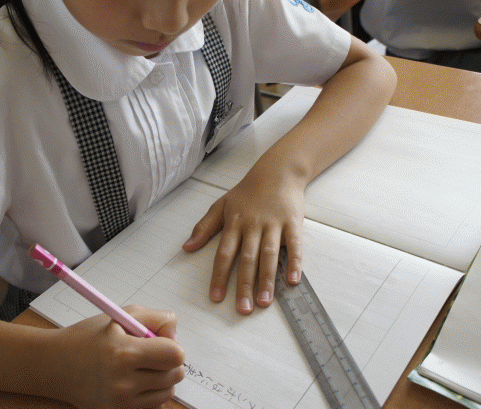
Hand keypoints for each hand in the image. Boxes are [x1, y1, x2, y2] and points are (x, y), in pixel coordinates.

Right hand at [47, 305, 184, 408]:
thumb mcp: (121, 315)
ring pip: (167, 393)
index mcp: (124, 353)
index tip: (161, 342)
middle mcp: (123, 382)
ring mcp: (120, 402)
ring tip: (143, 367)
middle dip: (169, 362)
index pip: (175, 355)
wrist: (55, 365)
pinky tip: (136, 382)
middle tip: (152, 354)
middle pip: (174, 375)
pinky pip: (153, 406)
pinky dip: (151, 394)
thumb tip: (176, 336)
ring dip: (162, 379)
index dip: (172, 345)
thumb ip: (156, 318)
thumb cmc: (88, 337)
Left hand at [183, 157, 305, 314]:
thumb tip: (186, 247)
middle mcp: (253, 225)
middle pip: (247, 258)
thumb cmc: (247, 191)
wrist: (277, 171)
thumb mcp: (220, 205)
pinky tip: (293, 280)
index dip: (220, 276)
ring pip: (269, 255)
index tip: (216, 298)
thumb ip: (204, 227)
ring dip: (267, 279)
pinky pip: (294, 244)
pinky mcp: (293, 222)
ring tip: (264, 302)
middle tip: (243, 309)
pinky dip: (294, 262)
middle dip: (244, 285)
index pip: (224, 253)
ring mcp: (273, 223)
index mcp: (234, 223)